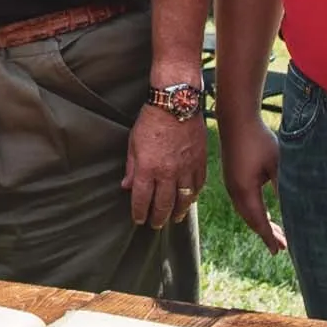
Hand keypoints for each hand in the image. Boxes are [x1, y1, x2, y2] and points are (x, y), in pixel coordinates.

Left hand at [122, 104, 206, 229]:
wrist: (176, 102)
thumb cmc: (151, 120)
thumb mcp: (133, 143)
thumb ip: (132, 168)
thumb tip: (126, 187)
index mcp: (148, 168)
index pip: (142, 200)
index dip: (140, 213)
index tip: (139, 220)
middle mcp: (168, 172)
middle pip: (164, 204)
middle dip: (158, 218)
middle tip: (156, 225)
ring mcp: (186, 168)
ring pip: (183, 199)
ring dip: (178, 212)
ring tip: (174, 218)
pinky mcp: (200, 161)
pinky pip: (198, 185)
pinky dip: (194, 196)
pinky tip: (189, 200)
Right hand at [220, 114, 286, 253]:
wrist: (236, 119)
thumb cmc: (259, 139)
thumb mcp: (277, 164)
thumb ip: (284, 186)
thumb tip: (294, 208)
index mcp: (245, 191)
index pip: (259, 221)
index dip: (269, 237)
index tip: (279, 251)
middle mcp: (235, 191)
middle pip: (251, 220)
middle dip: (266, 233)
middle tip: (281, 247)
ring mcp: (231, 183)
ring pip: (246, 212)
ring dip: (260, 223)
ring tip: (274, 233)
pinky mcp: (232, 176)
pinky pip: (243, 203)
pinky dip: (253, 213)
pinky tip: (262, 212)